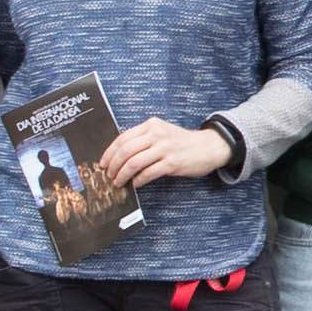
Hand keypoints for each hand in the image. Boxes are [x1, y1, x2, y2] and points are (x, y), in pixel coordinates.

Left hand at [99, 118, 234, 192]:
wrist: (209, 146)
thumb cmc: (183, 143)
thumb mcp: (162, 133)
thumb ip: (144, 139)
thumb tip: (120, 156)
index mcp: (151, 125)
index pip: (122, 138)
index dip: (109, 153)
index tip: (103, 164)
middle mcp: (156, 134)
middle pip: (125, 151)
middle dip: (113, 166)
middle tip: (109, 176)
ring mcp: (164, 148)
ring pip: (133, 163)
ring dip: (122, 175)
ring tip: (118, 182)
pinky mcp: (172, 163)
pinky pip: (148, 173)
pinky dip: (138, 181)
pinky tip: (135, 185)